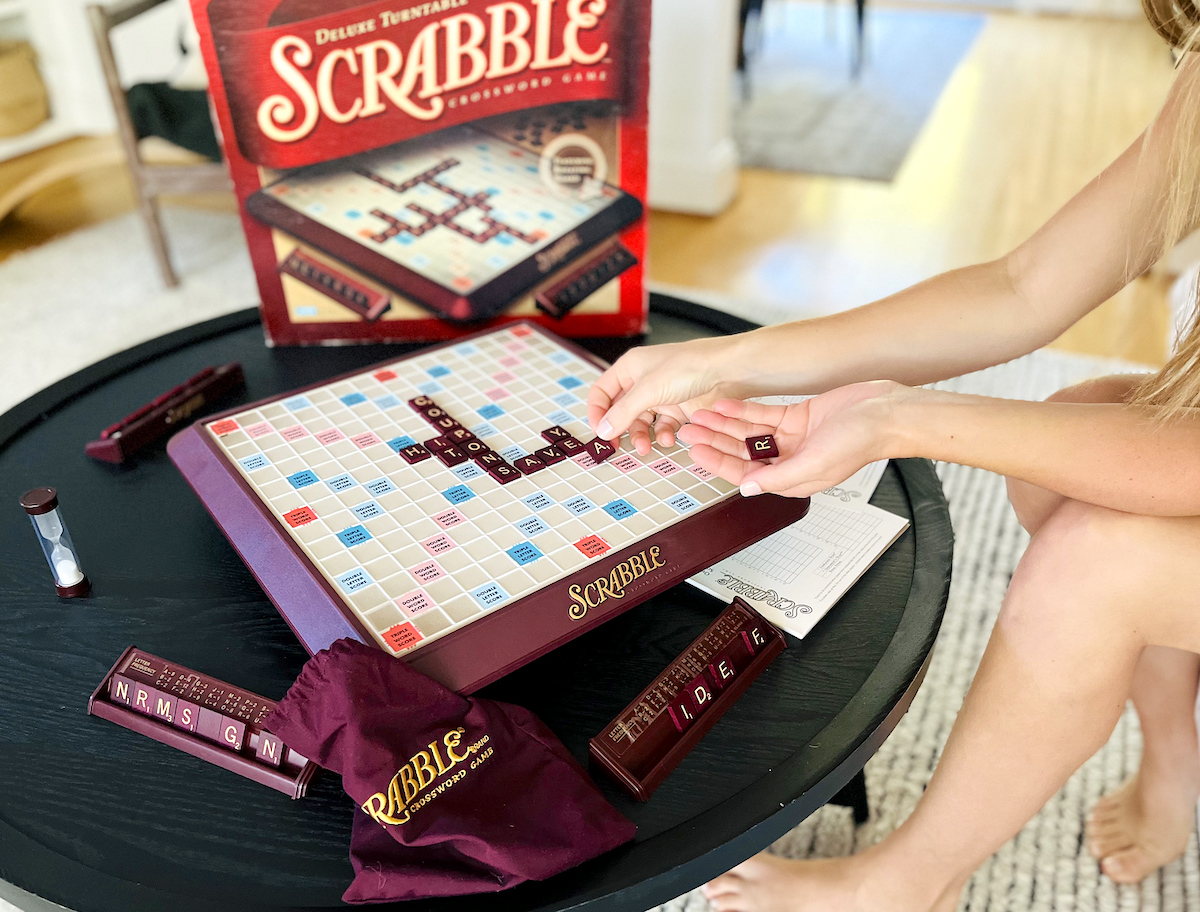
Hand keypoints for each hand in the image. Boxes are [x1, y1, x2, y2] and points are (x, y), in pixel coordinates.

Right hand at [587, 336, 745, 454]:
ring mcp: (661, 396)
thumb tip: (603, 429)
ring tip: (646, 447)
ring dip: (641, 436)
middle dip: (619, 429)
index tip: (599, 432)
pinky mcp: (679, 409)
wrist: (727, 372)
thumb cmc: (690, 366)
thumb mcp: (649, 390)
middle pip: (620, 411)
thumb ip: (623, 412)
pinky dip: (663, 435)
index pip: (602, 392)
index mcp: (630, 368)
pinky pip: (663, 427)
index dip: (596, 412)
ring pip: (642, 423)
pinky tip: (670, 439)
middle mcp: (643, 382)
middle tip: (617, 447)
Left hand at [677, 380, 907, 497]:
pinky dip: (743, 411)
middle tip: (690, 431)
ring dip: (724, 425)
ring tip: (701, 415)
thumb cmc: (861, 442)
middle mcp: (789, 460)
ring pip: (748, 433)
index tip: (695, 452)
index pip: (745, 474)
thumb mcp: (814, 464)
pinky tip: (725, 405)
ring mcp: (792, 439)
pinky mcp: (798, 418)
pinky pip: (763, 416)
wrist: (886, 412)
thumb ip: (778, 477)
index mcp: (792, 479)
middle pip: (741, 453)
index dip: (717, 463)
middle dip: (714, 442)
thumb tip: (747, 489)